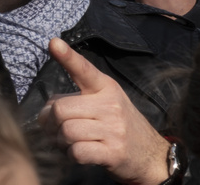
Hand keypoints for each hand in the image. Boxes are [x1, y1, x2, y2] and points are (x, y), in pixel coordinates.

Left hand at [40, 39, 171, 184]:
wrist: (152, 155)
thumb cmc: (120, 126)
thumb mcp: (106, 103)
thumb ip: (77, 100)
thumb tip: (46, 110)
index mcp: (106, 87)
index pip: (84, 69)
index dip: (67, 57)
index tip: (53, 43)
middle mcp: (111, 105)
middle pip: (61, 109)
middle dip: (51, 122)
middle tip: (56, 130)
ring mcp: (114, 129)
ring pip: (66, 131)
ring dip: (60, 141)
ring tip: (69, 143)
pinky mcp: (114, 153)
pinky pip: (77, 151)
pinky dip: (71, 155)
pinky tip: (78, 153)